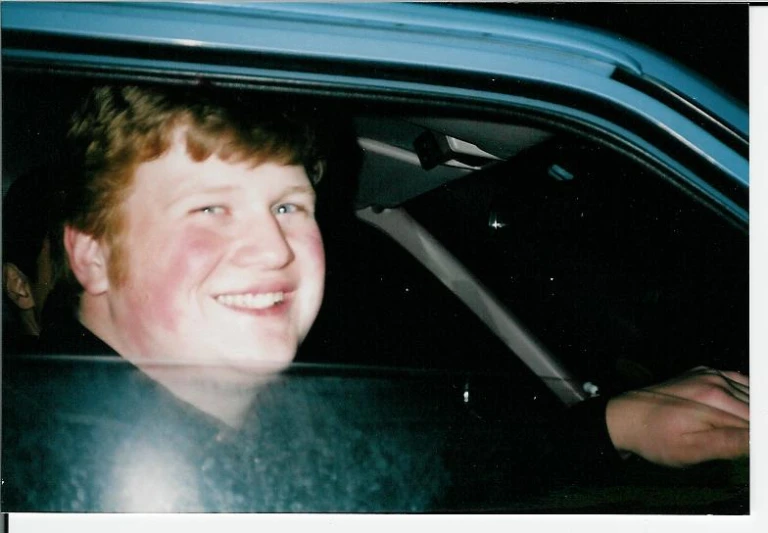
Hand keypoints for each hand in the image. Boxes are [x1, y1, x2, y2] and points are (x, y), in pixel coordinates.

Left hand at [605, 366, 748, 466]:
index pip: (758, 419)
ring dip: (751, 414)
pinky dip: (745, 398)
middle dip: (755, 427)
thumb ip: (730, 444)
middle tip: (742, 444)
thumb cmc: (655, 438)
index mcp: (715, 399)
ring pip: (752, 394)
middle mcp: (716, 381)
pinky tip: (735, 415)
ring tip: (735, 433)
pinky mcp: (705, 373)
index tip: (750, 447)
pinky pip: (738, 382)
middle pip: (757, 407)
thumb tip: (758, 440)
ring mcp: (710, 374)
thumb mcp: (691, 450)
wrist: (626, 417)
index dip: (756, 437)